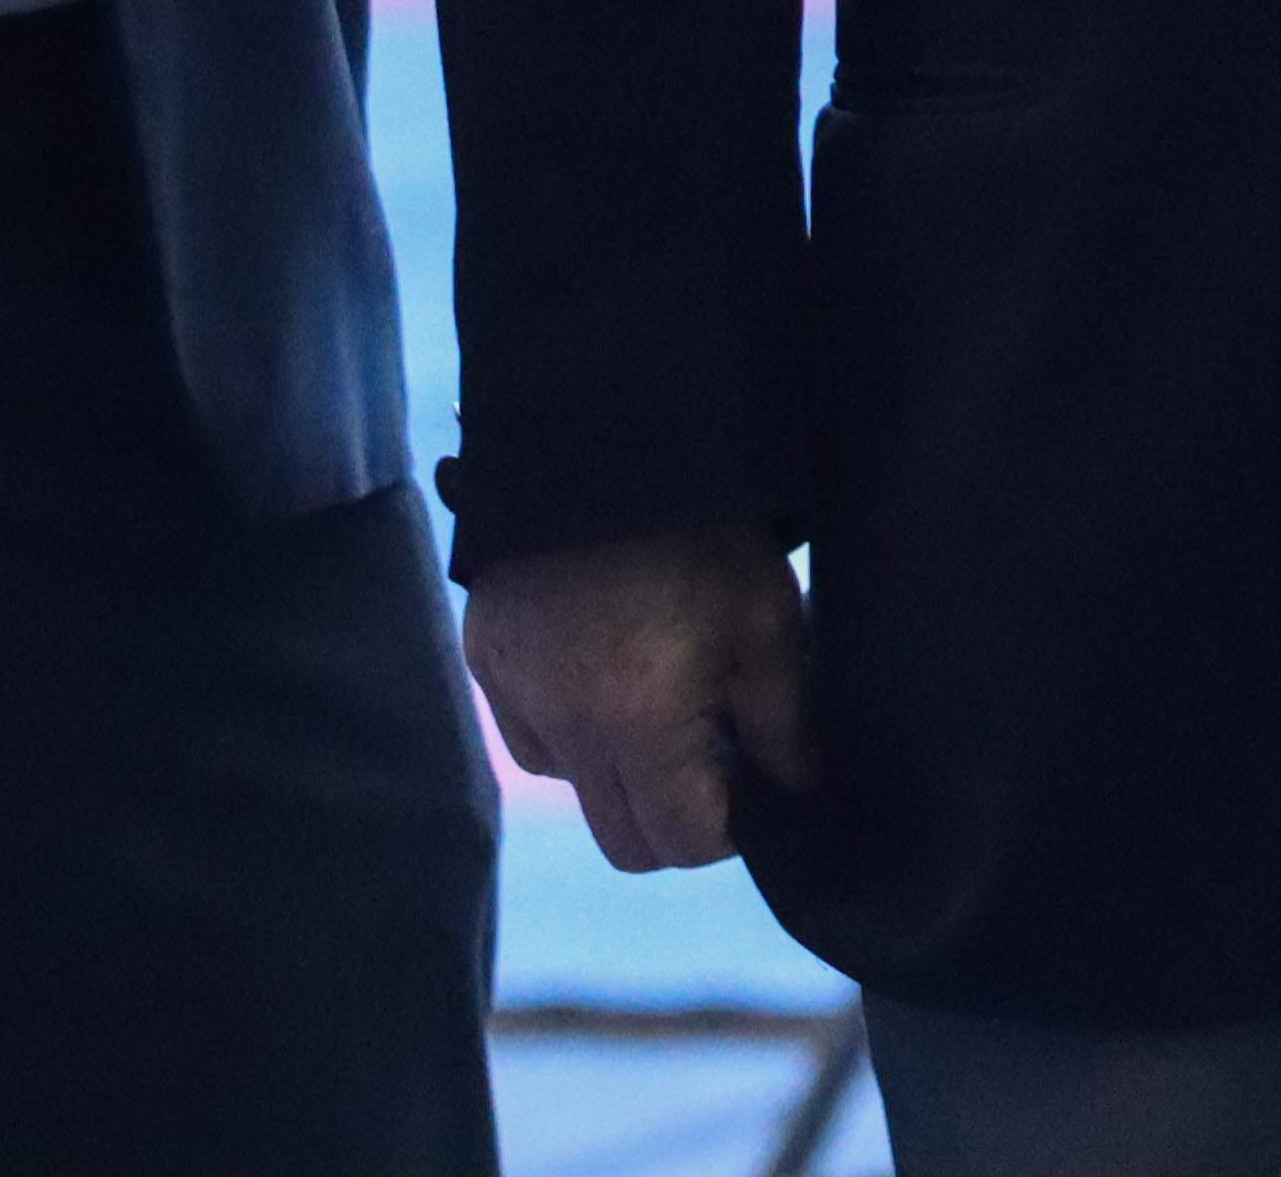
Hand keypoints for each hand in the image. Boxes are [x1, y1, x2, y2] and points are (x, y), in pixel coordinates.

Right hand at [465, 527, 815, 871]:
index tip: (752, 779)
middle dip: (675, 820)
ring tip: (657, 703)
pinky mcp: (485, 656)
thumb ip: (785, 725)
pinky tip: (603, 670)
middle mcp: (565, 727)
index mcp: (639, 723)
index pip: (684, 844)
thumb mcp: (768, 621)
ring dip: (619, 774)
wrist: (607, 436)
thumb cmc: (703, 533)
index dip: (730, 829)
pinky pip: (530, 735)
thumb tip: (795, 791)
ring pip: (573, 788)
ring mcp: (514, 692)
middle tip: (712, 756)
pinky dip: (569, 729)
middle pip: (622, 842)